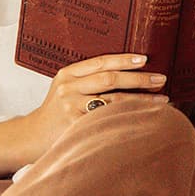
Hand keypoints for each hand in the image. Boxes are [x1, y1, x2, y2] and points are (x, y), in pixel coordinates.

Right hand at [35, 52, 170, 147]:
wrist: (32, 136)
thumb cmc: (58, 110)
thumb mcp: (67, 87)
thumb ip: (88, 78)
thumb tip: (129, 71)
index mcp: (68, 73)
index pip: (101, 62)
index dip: (125, 59)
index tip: (146, 59)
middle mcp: (68, 88)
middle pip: (110, 80)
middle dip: (139, 79)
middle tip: (161, 79)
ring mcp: (71, 108)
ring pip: (113, 102)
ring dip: (141, 100)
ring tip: (162, 100)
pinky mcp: (75, 126)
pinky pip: (107, 121)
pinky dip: (128, 118)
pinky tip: (143, 118)